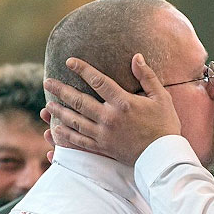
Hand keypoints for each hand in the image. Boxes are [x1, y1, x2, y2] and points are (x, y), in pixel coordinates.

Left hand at [43, 54, 180, 164]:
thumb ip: (147, 76)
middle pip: (79, 101)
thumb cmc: (165, 125)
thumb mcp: (161, 97)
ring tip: (47, 105)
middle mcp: (109, 118)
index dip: (82, 69)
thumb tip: (136, 56)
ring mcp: (104, 134)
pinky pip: (80, 141)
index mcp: (123, 103)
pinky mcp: (103, 148)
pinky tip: (56, 130)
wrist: (164, 156)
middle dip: (61, 90)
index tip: (70, 62)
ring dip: (59, 112)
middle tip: (47, 82)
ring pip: (75, 121)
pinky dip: (66, 136)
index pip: (98, 81)